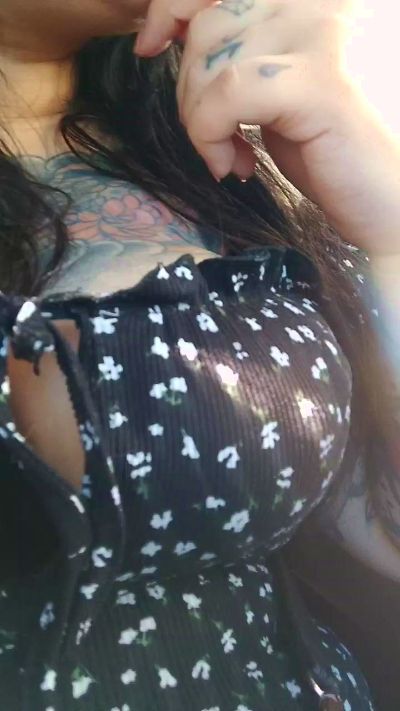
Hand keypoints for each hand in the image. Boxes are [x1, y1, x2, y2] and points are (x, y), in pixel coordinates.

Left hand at [134, 0, 399, 255]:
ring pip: (212, 57)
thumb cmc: (340, 154)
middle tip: (214, 136)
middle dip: (190, 88)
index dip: (174, 5)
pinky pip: (227, 93)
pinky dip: (212, 134)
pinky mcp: (321, 81)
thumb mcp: (282, 90)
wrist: (393, 204)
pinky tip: (236, 166)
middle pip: (209, 21)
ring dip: (200, 118)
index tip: (152, 47)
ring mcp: (327, 32)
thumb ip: (244, 53)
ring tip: (231, 156)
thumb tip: (175, 34)